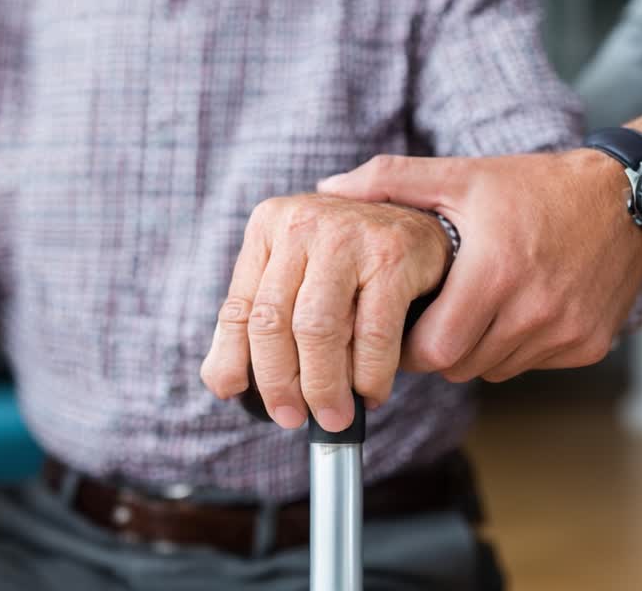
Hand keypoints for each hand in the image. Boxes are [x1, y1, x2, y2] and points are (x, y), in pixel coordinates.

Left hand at [201, 194, 450, 431]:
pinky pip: (372, 333)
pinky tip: (371, 391)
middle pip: (272, 322)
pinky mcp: (392, 256)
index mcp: (268, 226)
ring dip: (324, 386)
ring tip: (334, 414)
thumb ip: (255, 322)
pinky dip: (370, 374)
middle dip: (279, 382)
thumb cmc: (348, 261)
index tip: (238, 397)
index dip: (234, 362)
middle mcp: (302, 225)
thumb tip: (222, 383)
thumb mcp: (293, 276)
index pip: (238, 309)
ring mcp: (348, 235)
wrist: (419, 223)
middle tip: (292, 418)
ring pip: (317, 330)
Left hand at [315, 148, 641, 382]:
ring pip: (492, 368)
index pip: (430, 350)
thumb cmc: (537, 187)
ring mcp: (565, 333)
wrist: (629, 197)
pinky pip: (531, 364)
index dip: (408, 342)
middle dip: (438, 347)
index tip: (402, 320)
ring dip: (476, 347)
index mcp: (494, 273)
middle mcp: (533, 311)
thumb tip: (328, 189)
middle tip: (436, 312)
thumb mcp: (463, 175)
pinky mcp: (588, 345)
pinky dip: (516, 346)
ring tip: (478, 304)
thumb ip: (390, 181)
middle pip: (457, 366)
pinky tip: (519, 308)